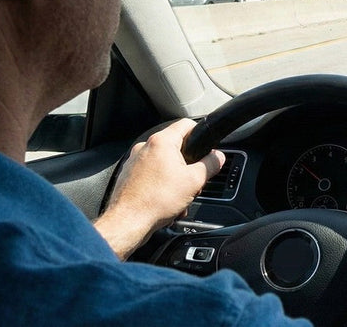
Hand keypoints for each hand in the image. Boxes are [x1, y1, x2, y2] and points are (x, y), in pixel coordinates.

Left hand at [94, 118, 223, 258]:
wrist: (128, 222)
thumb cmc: (156, 201)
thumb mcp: (194, 181)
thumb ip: (211, 164)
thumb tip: (218, 157)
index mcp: (161, 142)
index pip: (186, 124)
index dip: (200, 133)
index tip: (206, 147)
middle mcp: (145, 147)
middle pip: (175, 147)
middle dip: (188, 165)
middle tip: (193, 181)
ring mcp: (134, 161)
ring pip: (163, 164)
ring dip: (175, 179)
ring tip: (178, 197)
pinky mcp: (128, 176)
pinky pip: (151, 175)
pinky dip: (161, 186)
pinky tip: (166, 203)